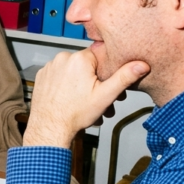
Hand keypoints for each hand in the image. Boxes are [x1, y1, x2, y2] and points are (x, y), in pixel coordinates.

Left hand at [25, 50, 148, 146]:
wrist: (50, 126)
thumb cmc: (76, 113)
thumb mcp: (106, 95)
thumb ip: (124, 78)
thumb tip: (141, 65)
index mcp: (79, 59)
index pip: (100, 57)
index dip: (106, 71)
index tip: (107, 84)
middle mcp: (62, 58)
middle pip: (86, 65)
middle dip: (94, 80)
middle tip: (98, 98)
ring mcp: (50, 66)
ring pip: (72, 71)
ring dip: (80, 83)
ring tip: (84, 101)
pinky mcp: (41, 75)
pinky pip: (59, 75)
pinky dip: (65, 84)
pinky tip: (69, 98)